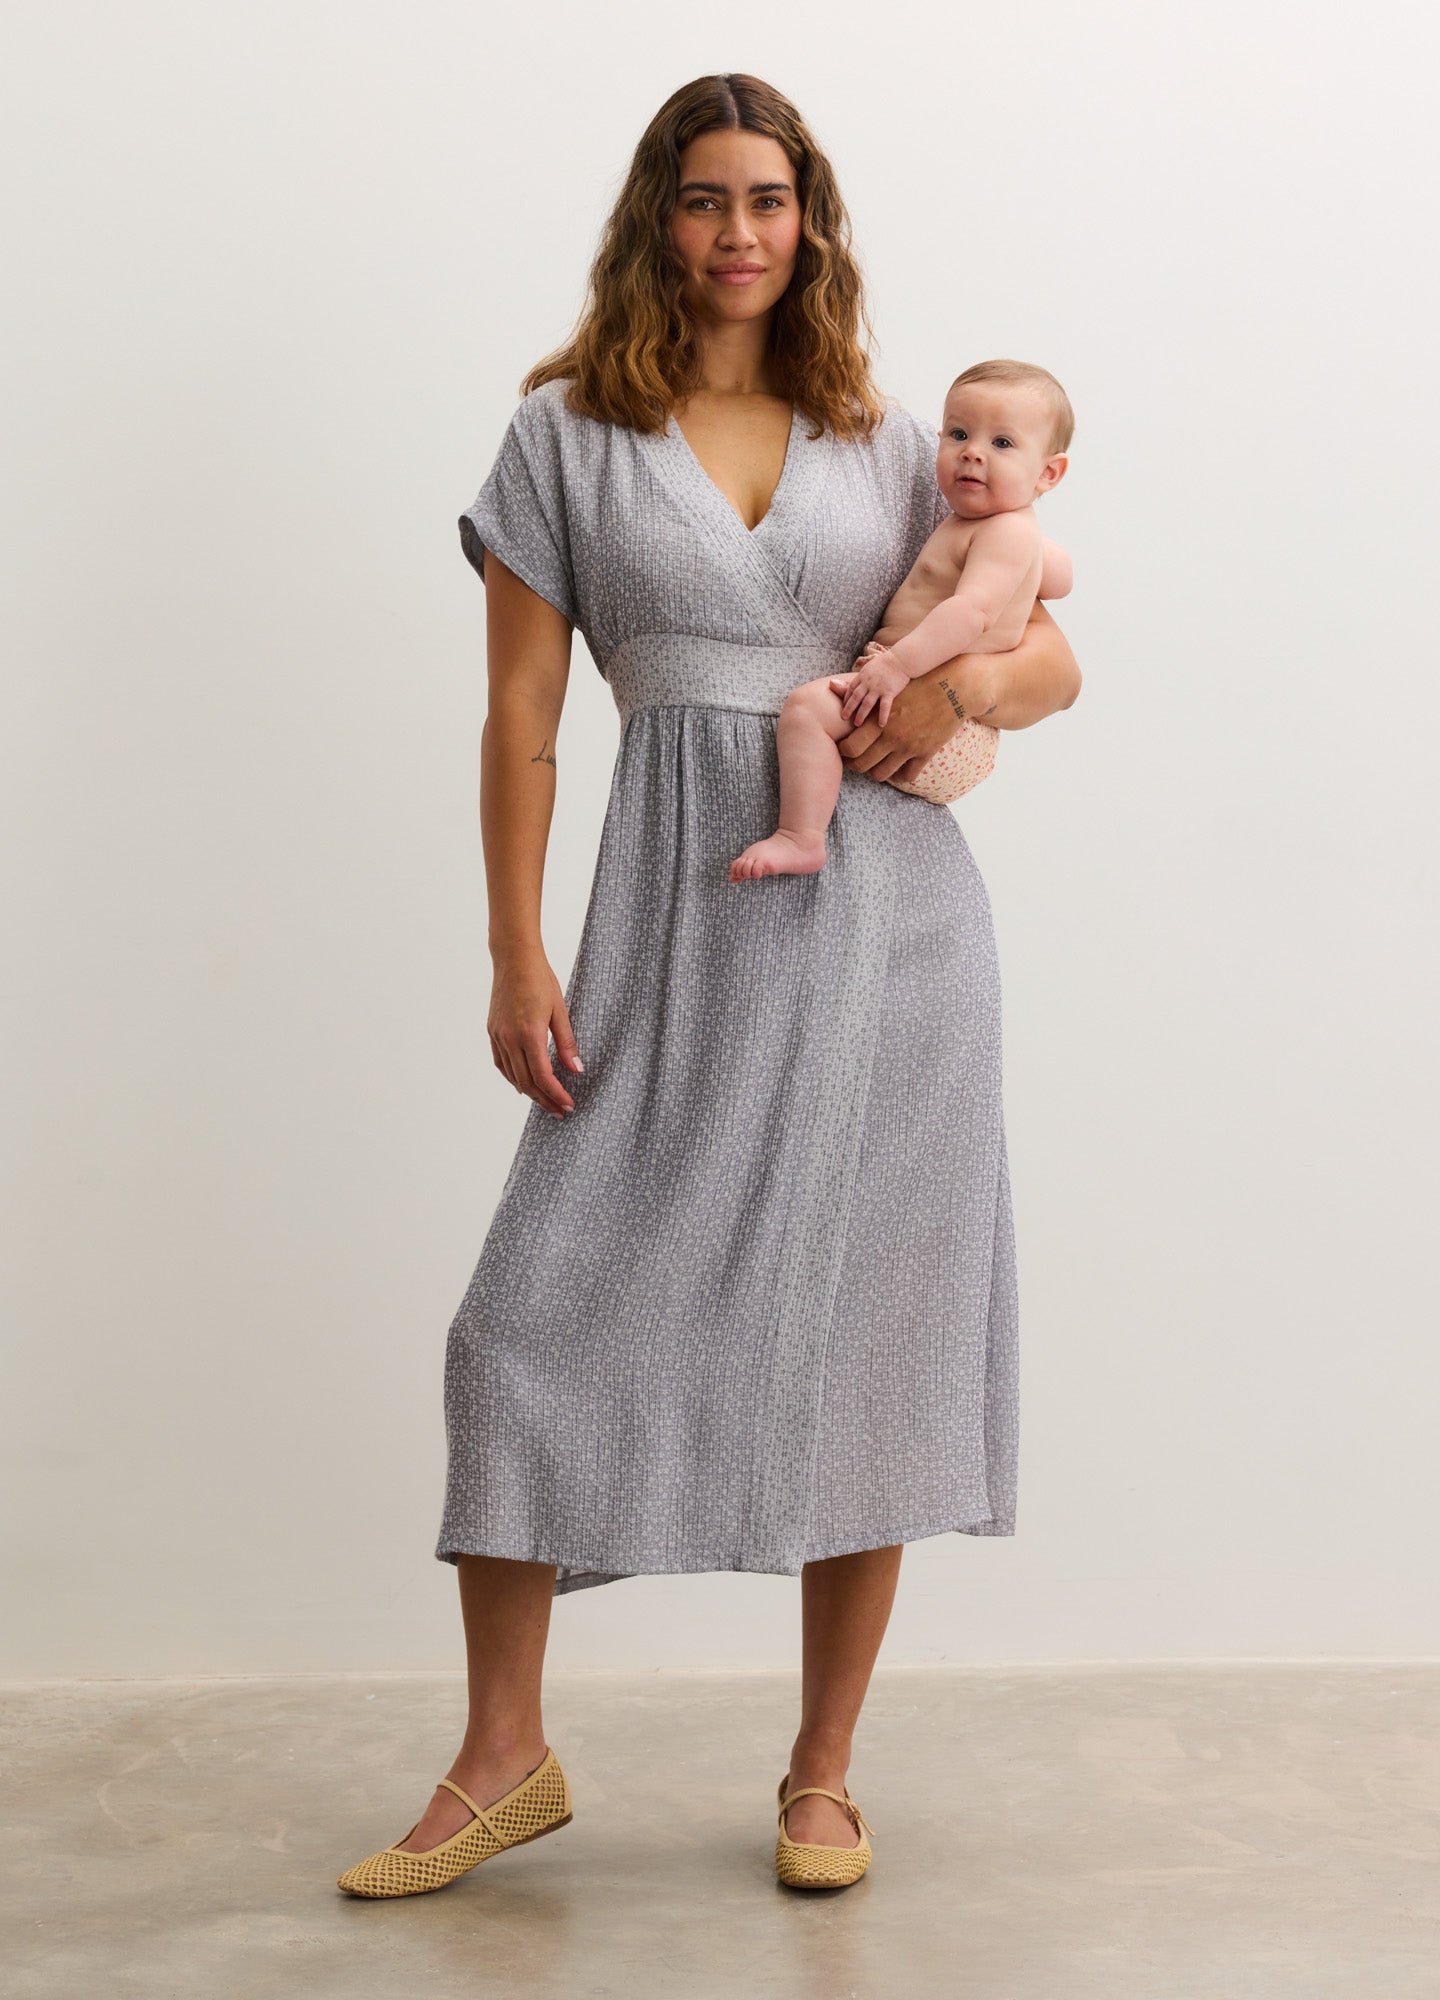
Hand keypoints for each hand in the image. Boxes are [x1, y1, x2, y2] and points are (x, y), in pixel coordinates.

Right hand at [488, 949, 583, 1117]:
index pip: (543, 1076)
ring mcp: (498, 1035)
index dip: (557, 1094)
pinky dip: (512, 1077)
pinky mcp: (492, 1031)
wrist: (514, 958)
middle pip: (527, 1082)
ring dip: (529, 1092)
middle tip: (560, 1111)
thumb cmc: (540, 980)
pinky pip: (501, 1062)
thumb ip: (567, 1043)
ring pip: (512, 1075)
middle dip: (545, 1100)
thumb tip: (576, 1069)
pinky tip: (522, 1084)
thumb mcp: (560, 1010)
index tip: (569, 1105)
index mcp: (529, 1033)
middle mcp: (510, 1038)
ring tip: (545, 1101)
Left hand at [829, 657, 1000, 785]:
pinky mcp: (926, 752)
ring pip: (882, 774)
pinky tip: (898, 768)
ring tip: (875, 766)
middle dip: (855, 766)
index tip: (844, 751)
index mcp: (879, 719)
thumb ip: (856, 690)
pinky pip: (907, 776)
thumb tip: (831, 686)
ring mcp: (909, 747)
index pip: (850, 747)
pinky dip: (900, 775)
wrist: (954, 686)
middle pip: (862, 764)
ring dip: (876, 773)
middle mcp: (892, 736)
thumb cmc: (917, 683)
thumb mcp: (887, 687)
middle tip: (855, 762)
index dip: (843, 753)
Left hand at [832, 648, 908, 729]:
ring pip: (866, 704)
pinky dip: (882, 716)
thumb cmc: (887, 662)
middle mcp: (868, 682)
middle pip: (855, 697)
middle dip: (848, 708)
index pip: (851, 688)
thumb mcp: (870, 666)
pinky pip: (884, 706)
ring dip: (861, 714)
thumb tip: (856, 679)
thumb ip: (862, 675)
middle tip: (843, 718)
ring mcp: (878, 688)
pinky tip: (881, 725)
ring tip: (857, 724)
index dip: (846, 698)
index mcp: (863, 675)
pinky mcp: (889, 692)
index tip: (844, 706)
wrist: (902, 659)